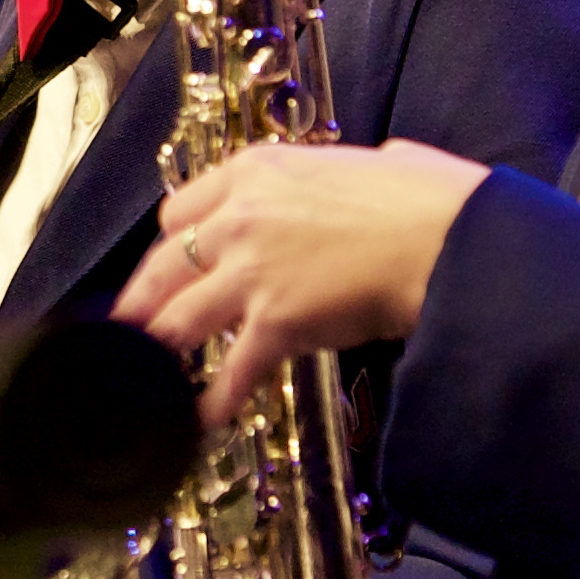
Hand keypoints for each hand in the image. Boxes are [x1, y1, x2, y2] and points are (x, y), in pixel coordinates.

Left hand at [114, 139, 490, 422]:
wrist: (449, 237)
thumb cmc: (429, 197)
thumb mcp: (378, 159)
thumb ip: (357, 168)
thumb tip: (386, 162)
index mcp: (257, 172)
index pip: (183, 208)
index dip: (174, 242)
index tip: (174, 263)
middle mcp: (240, 218)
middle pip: (164, 263)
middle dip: (142, 298)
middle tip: (129, 323)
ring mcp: (251, 272)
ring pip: (179, 318)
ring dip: (159, 350)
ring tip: (144, 377)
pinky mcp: (275, 322)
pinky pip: (231, 369)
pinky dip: (213, 399)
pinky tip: (201, 419)